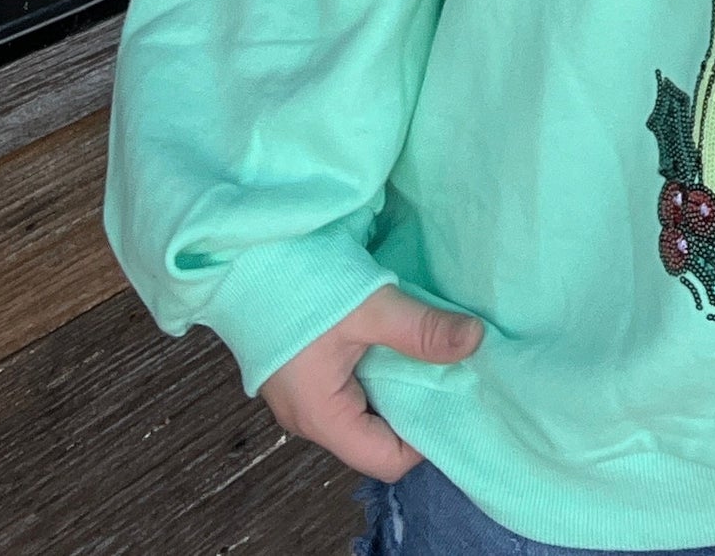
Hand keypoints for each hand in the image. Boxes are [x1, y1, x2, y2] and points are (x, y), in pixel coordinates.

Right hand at [259, 286, 483, 480]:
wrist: (239, 254)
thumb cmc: (297, 285)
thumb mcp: (369, 306)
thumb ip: (422, 330)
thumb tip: (475, 341)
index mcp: (322, 419)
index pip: (387, 460)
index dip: (427, 438)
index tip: (456, 397)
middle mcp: (309, 419)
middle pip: (376, 436)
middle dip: (416, 405)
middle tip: (451, 368)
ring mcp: (300, 396)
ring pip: (363, 408)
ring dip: (396, 381)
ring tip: (427, 349)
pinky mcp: (299, 371)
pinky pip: (347, 385)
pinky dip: (375, 366)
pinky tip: (394, 337)